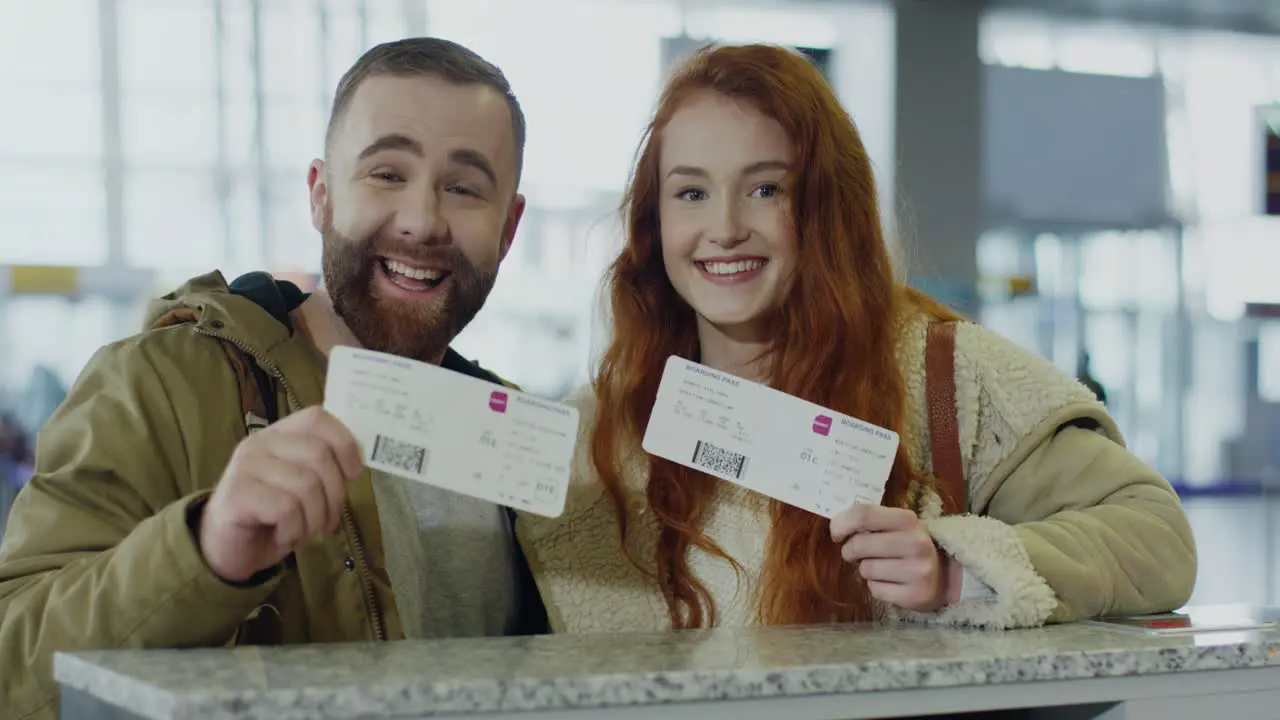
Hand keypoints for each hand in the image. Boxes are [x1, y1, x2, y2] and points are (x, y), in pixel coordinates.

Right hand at [199, 407, 364, 583]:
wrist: (226, 549)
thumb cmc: (273, 516)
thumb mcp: (304, 487)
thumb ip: (324, 468)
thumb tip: (356, 464)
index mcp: (280, 434)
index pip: (317, 418)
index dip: (344, 443)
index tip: (352, 474)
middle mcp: (261, 443)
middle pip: (319, 454)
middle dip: (334, 495)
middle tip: (326, 519)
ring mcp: (246, 466)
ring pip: (306, 485)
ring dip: (315, 518)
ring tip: (305, 530)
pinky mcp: (237, 494)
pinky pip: (286, 509)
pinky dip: (294, 530)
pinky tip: (284, 535)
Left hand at [829, 504, 955, 611]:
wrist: (943, 575)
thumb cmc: (908, 545)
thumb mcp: (895, 526)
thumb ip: (869, 520)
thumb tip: (836, 524)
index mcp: (908, 520)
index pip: (863, 514)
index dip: (841, 524)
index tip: (836, 534)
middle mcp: (916, 543)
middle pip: (859, 544)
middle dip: (850, 550)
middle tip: (857, 553)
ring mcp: (917, 570)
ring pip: (865, 569)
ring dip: (865, 569)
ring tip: (881, 567)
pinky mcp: (915, 595)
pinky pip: (875, 590)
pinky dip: (876, 587)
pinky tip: (891, 582)